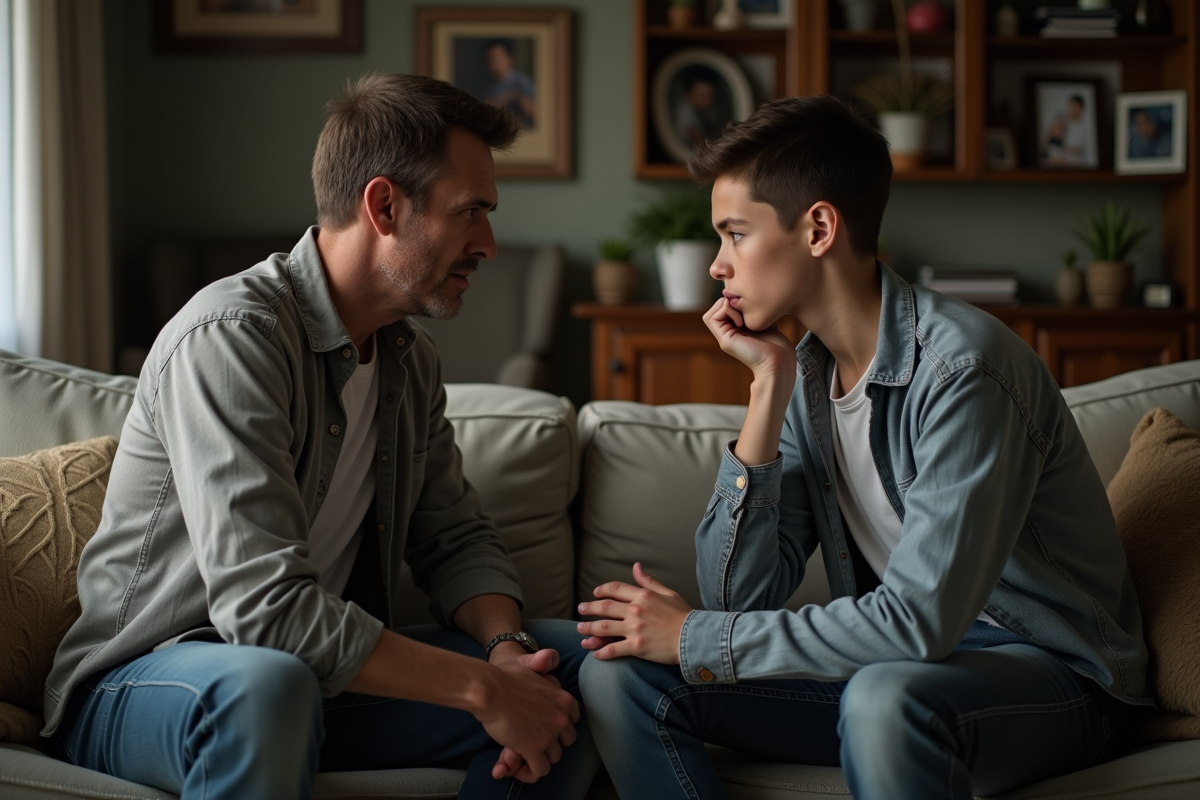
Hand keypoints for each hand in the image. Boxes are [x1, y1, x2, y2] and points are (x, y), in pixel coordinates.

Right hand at [480, 649, 577, 782]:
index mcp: (563, 699)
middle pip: (566, 741)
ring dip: (539, 758)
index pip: (574, 720)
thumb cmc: (504, 675)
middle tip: (534, 741)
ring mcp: (549, 735)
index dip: (560, 725)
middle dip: (552, 743)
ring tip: (524, 754)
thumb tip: (550, 657)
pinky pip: (540, 770)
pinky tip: (517, 766)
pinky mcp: (534, 749)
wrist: (489, 689)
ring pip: (554, 758)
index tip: (546, 726)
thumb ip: (544, 661)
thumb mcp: (529, 664)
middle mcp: (561, 718)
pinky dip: (529, 772)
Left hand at [576, 563, 692, 663]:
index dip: (602, 590)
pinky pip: (613, 649)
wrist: (695, 637)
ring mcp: (634, 629)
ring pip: (603, 628)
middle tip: (580, 610)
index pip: (615, 588)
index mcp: (643, 595)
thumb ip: (649, 581)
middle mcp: (635, 610)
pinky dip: (601, 652)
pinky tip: (595, 654)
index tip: (595, 593)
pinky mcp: (636, 647)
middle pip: (604, 607)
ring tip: (580, 630)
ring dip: (588, 629)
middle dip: (589, 608)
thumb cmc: (684, 615)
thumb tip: (636, 566)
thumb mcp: (668, 593)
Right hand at [702, 297, 795, 383]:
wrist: (778, 363)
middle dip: (731, 302)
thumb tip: (748, 296)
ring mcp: (724, 338)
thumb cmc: (777, 345)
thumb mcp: (764, 321)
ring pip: (713, 310)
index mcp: (735, 330)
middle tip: (746, 313)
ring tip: (744, 319)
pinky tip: (742, 323)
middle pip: (718, 306)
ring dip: (729, 307)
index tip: (751, 309)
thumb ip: (754, 311)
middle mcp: (727, 334)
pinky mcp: (725, 340)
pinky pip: (714, 317)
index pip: (725, 306)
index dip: (735, 301)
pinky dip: (728, 312)